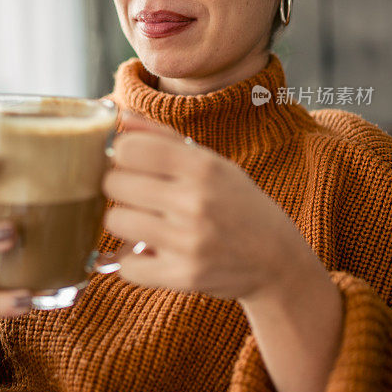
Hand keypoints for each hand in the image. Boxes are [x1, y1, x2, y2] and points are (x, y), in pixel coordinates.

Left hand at [101, 111, 308, 302]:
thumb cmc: (237, 204)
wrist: (276, 260)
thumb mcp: (210, 163)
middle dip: (120, 187)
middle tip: (137, 195)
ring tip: (146, 223)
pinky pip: (126, 266)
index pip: (129, 147)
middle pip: (114, 183)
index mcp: (202, 166)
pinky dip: (133, 261)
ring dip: (125, 223)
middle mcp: (195, 201)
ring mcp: (189, 241)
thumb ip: (162, 137)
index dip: (121, 153)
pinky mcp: (183, 276)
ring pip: (115, 222)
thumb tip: (118, 115)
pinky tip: (152, 254)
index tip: (129, 161)